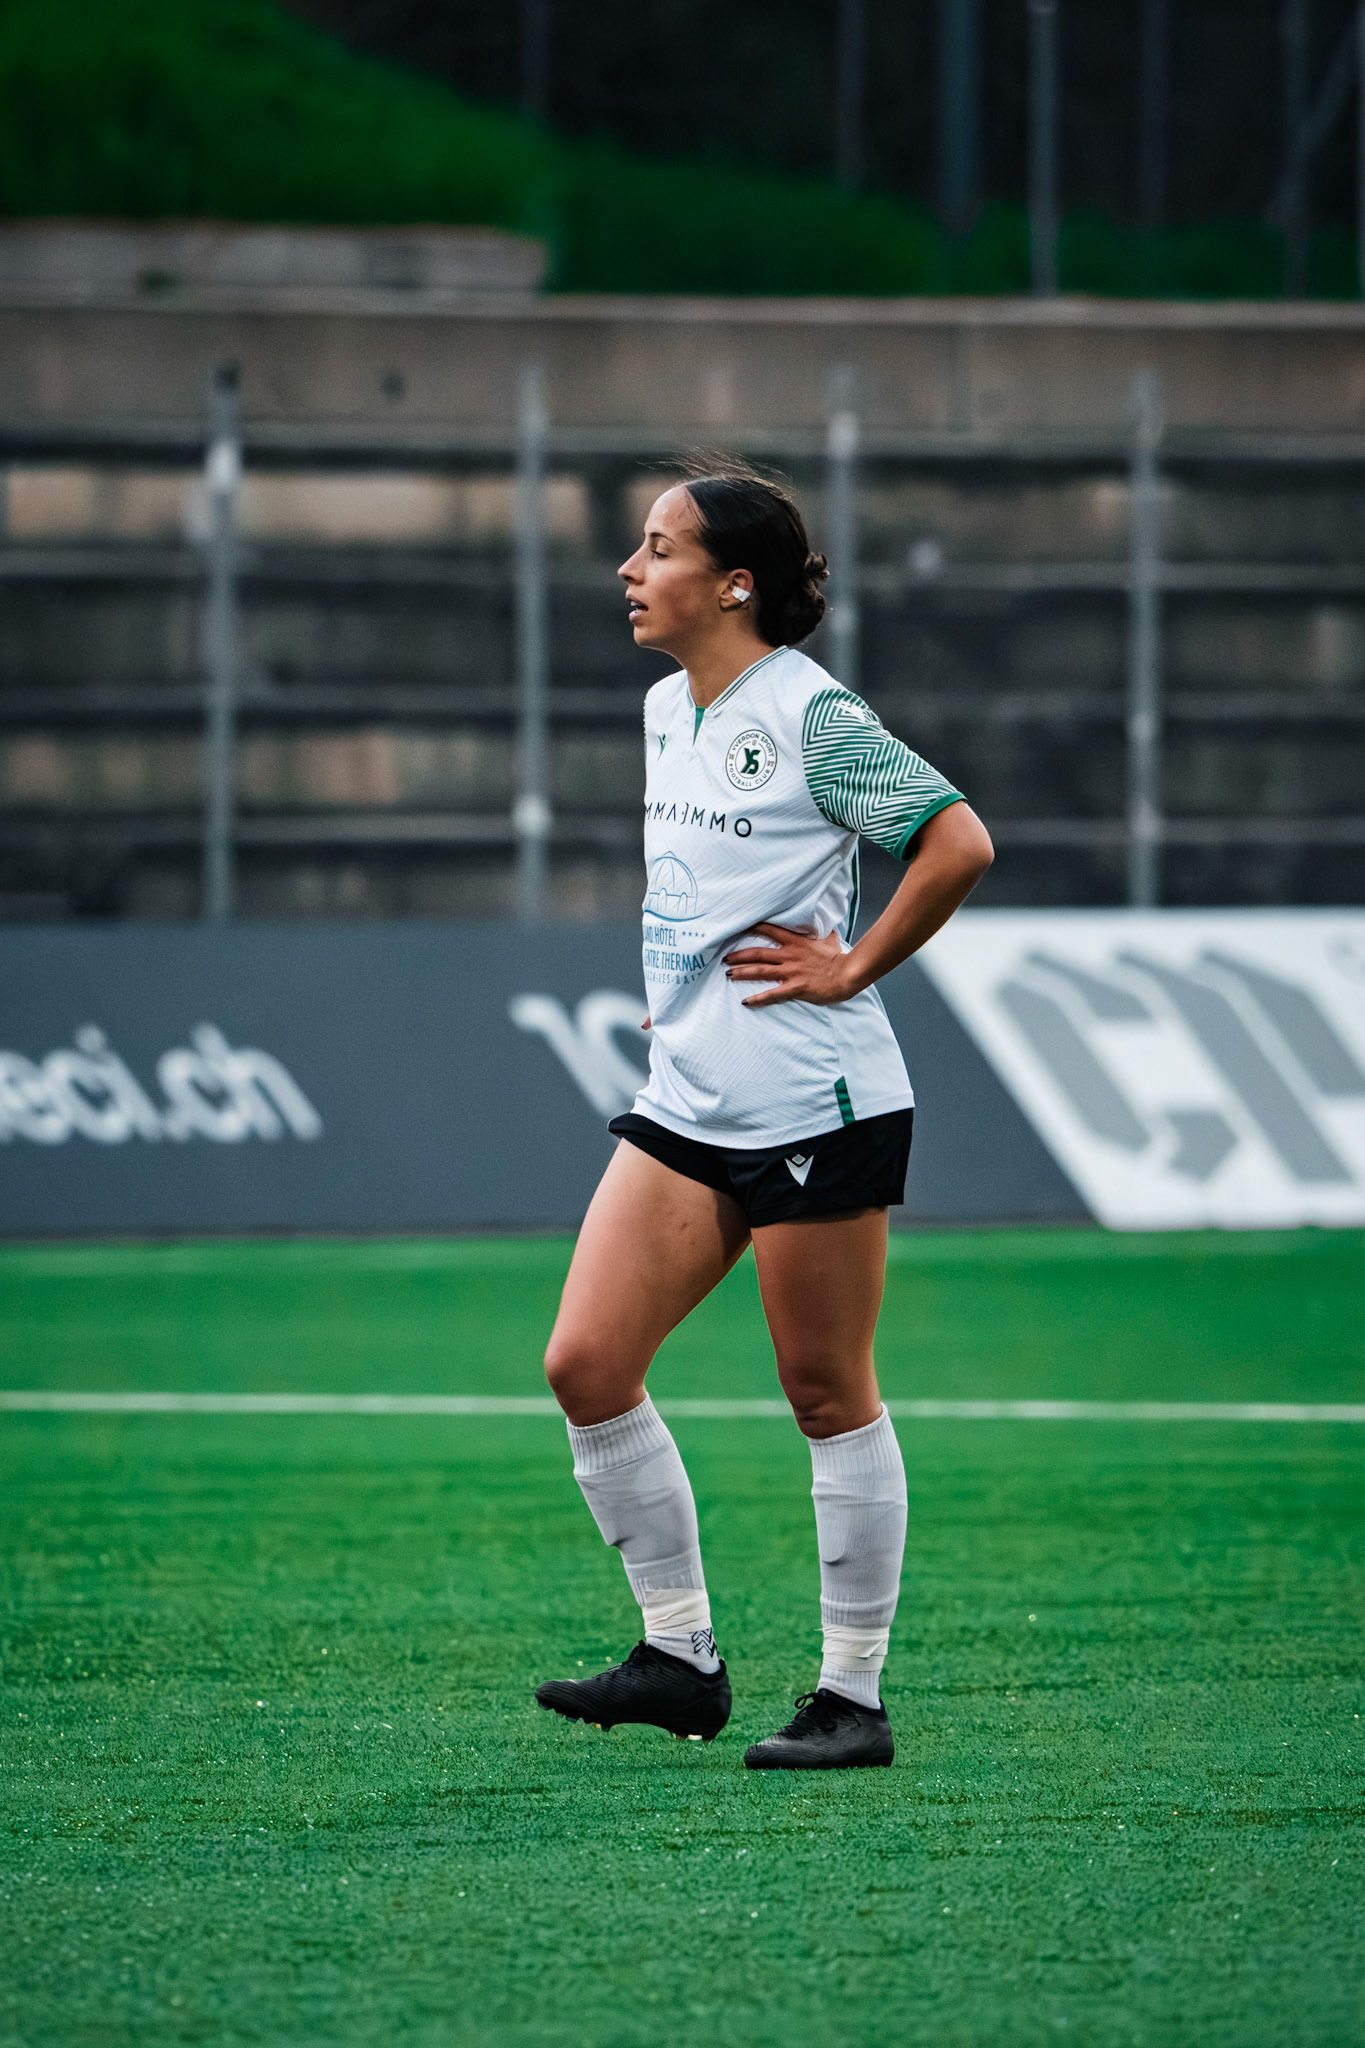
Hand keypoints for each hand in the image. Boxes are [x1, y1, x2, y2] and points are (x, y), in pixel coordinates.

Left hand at [723, 922, 858, 1007]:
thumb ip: (820, 931)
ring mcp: (791, 972)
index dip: (753, 928)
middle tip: (725, 958)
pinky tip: (746, 1001)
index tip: (739, 928)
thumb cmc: (839, 957)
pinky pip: (772, 994)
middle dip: (739, 955)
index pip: (770, 930)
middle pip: (758, 953)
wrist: (847, 973)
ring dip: (742, 972)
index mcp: (796, 942)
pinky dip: (758, 998)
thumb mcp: (828, 938)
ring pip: (760, 971)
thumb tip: (821, 924)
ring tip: (728, 974)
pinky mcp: (795, 987)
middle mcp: (789, 955)